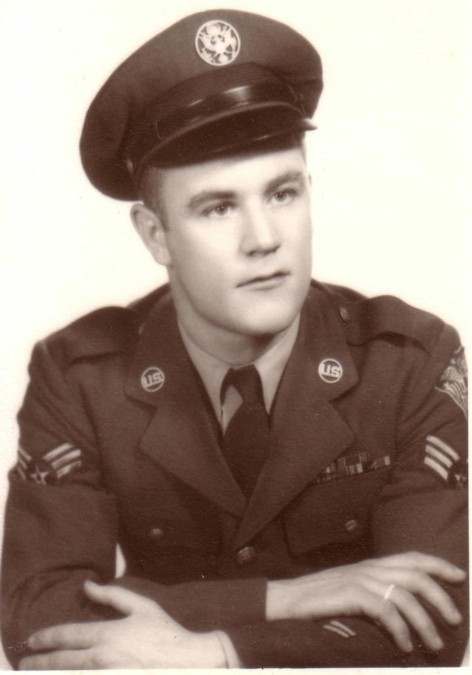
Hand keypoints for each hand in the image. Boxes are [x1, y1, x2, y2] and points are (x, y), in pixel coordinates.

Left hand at [19, 581, 225, 668]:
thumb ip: (112, 595)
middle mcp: (103, 658)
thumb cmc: (165, 632)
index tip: (32, 640)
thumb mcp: (142, 606)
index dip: (47, 638)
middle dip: (40, 662)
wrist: (187, 662)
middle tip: (24, 662)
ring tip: (39, 672)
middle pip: (62, 663)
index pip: (68, 636)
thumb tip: (87, 586)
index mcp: (108, 635)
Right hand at [266, 551, 464, 652]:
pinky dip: (400, 629)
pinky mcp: (349, 594)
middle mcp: (369, 567)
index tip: (460, 576)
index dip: (438, 564)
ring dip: (424, 621)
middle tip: (454, 619)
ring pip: (404, 594)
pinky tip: (404, 645)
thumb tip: (404, 613)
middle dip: (440, 597)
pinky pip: (385, 609)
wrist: (285, 601)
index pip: (412, 557)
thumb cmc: (319, 601)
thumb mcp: (352, 593)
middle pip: (415, 575)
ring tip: (433, 644)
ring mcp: (359, 579)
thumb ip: (376, 596)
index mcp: (371, 565)